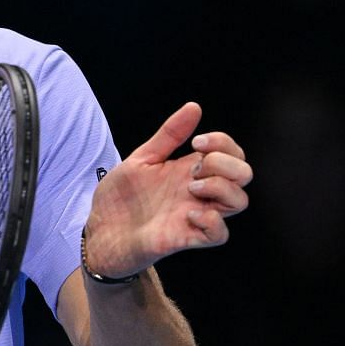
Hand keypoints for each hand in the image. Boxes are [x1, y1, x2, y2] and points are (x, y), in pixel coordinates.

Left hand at [84, 102, 252, 275]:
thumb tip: (194, 107)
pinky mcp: (187, 237)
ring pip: (239, 201)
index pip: (231, 152)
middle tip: (194, 168)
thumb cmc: (121, 198)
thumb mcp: (142, 159)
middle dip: (226, 163)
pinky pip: (220, 234)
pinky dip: (212, 221)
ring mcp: (196, 214)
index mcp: (190, 170)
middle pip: (244, 174)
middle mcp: (199, 191)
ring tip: (191, 187)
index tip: (197, 141)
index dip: (223, 142)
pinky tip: (190, 213)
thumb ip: (169, 135)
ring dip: (221, 187)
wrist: (101, 231)